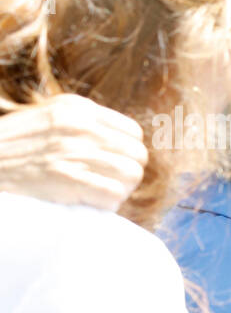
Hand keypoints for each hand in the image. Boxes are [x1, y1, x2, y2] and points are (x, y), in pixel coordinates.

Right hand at [0, 95, 146, 210]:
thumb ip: (83, 125)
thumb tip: (122, 144)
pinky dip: (107, 204)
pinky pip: (114, 194)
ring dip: (119, 190)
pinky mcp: (68, 178)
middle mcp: (80, 126)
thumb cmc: (12, 149)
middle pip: (138, 155)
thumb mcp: (46, 120)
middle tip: (104, 183)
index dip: (127, 153)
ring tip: (96, 193)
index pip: (134, 132)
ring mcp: (74, 151)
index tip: (111, 165)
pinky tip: (88, 202)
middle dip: (125, 173)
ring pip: (132, 175)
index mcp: (77, 108)